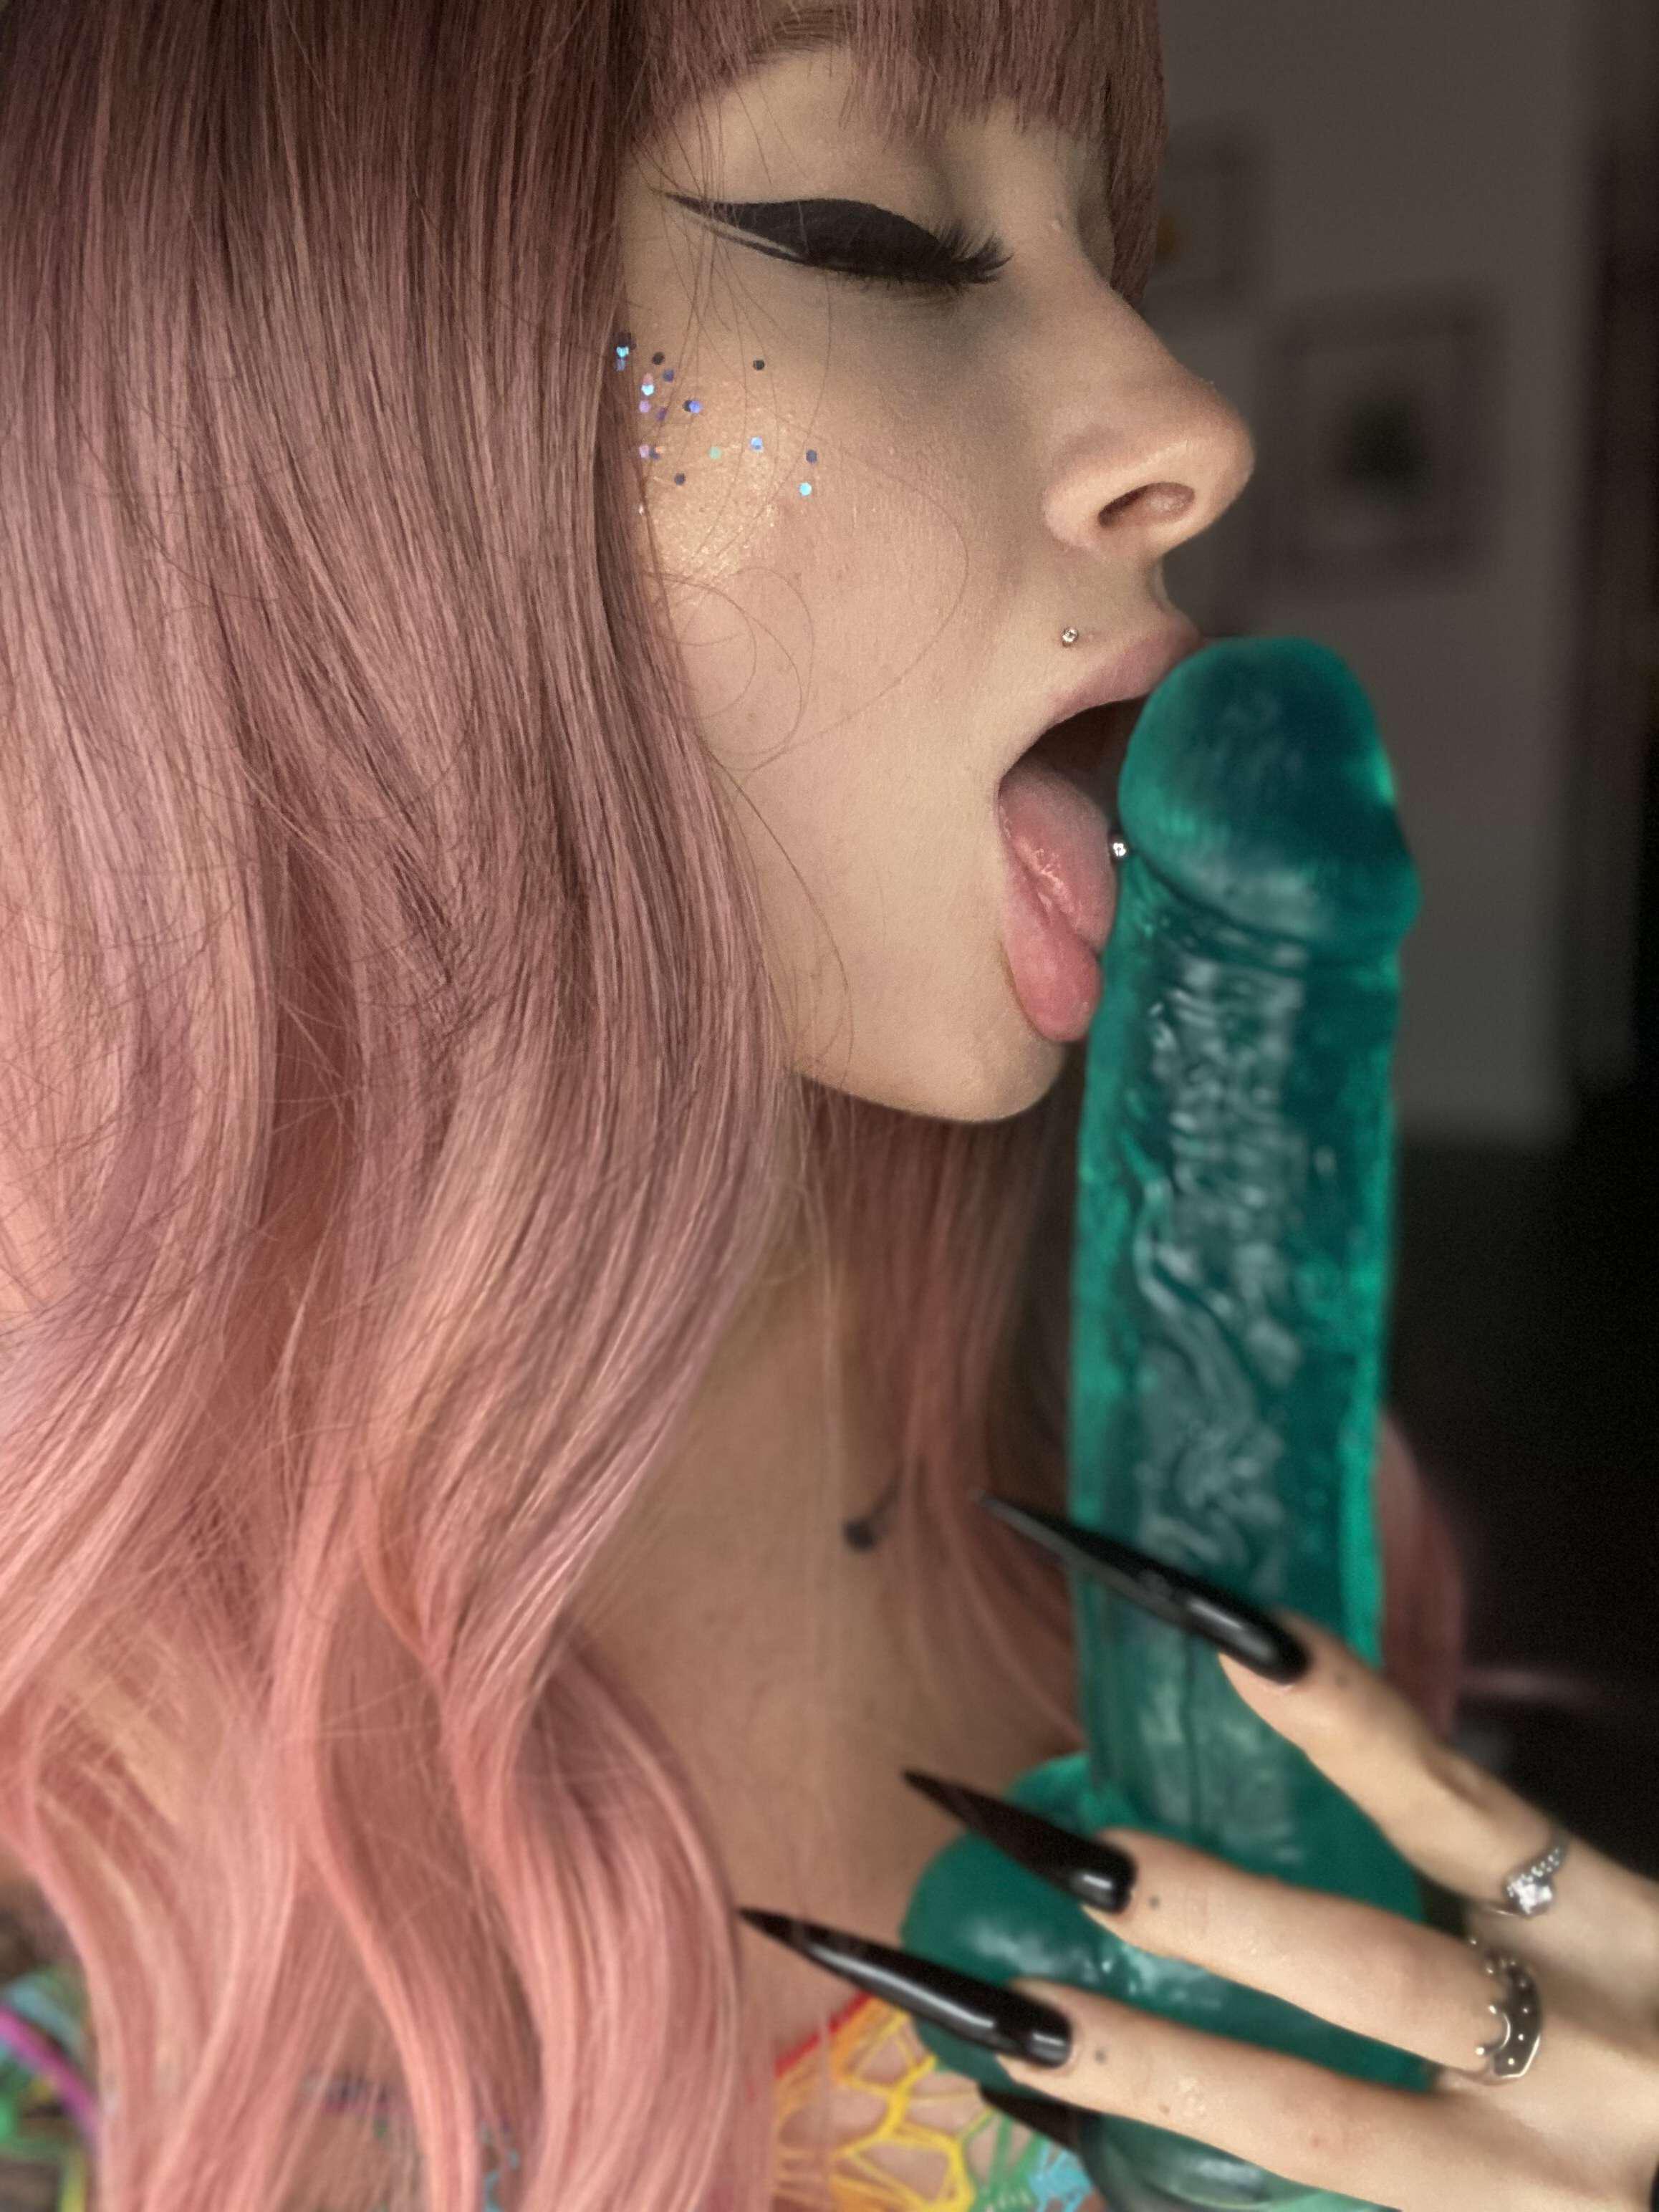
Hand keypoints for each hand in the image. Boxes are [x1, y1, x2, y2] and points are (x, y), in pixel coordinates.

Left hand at [997, 1610, 1658, 2210]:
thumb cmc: (1632, 2033)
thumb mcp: (1589, 1939)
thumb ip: (1461, 1868)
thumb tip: (1250, 1738)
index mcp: (1608, 1933)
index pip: (1453, 1801)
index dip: (1343, 1718)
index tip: (1231, 1631)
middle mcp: (1584, 2062)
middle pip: (1371, 1971)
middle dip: (1211, 1913)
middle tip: (1071, 1853)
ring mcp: (1536, 2192)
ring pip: (1316, 2128)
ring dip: (1151, 2074)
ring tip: (1004, 2024)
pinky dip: (1171, 2182)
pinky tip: (1054, 2131)